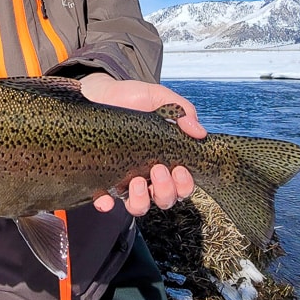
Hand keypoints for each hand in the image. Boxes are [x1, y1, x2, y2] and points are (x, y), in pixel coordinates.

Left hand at [78, 73, 204, 215]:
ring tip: (136, 181)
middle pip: (165, 199)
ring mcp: (125, 179)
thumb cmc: (133, 98)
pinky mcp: (102, 180)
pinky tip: (104, 199)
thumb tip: (199, 132)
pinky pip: (104, 201)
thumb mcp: (160, 99)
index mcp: (166, 160)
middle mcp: (148, 175)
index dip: (185, 184)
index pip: (182, 185)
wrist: (99, 93)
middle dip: (166, 190)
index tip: (180, 168)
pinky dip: (106, 204)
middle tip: (157, 169)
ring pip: (139, 206)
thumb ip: (182, 112)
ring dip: (142, 201)